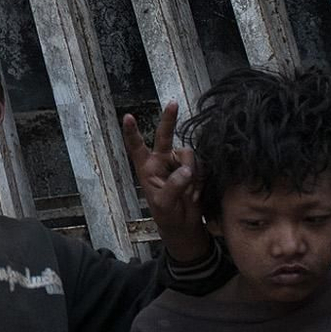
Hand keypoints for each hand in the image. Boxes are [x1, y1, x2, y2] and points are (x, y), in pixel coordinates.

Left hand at [122, 103, 207, 263]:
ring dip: (192, 173)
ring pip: (188, 154)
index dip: (132, 133)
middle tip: (173, 104)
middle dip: (169, 120)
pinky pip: (201, 165)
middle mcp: (161, 162)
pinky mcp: (194, 170)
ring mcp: (178, 164)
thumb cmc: (168, 217)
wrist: (186, 227)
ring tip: (189, 193)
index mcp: (146, 169)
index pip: (136, 148)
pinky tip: (196, 192)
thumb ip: (173, 186)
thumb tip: (186, 170)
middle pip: (164, 136)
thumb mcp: (164, 204)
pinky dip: (201, 179)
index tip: (128, 117)